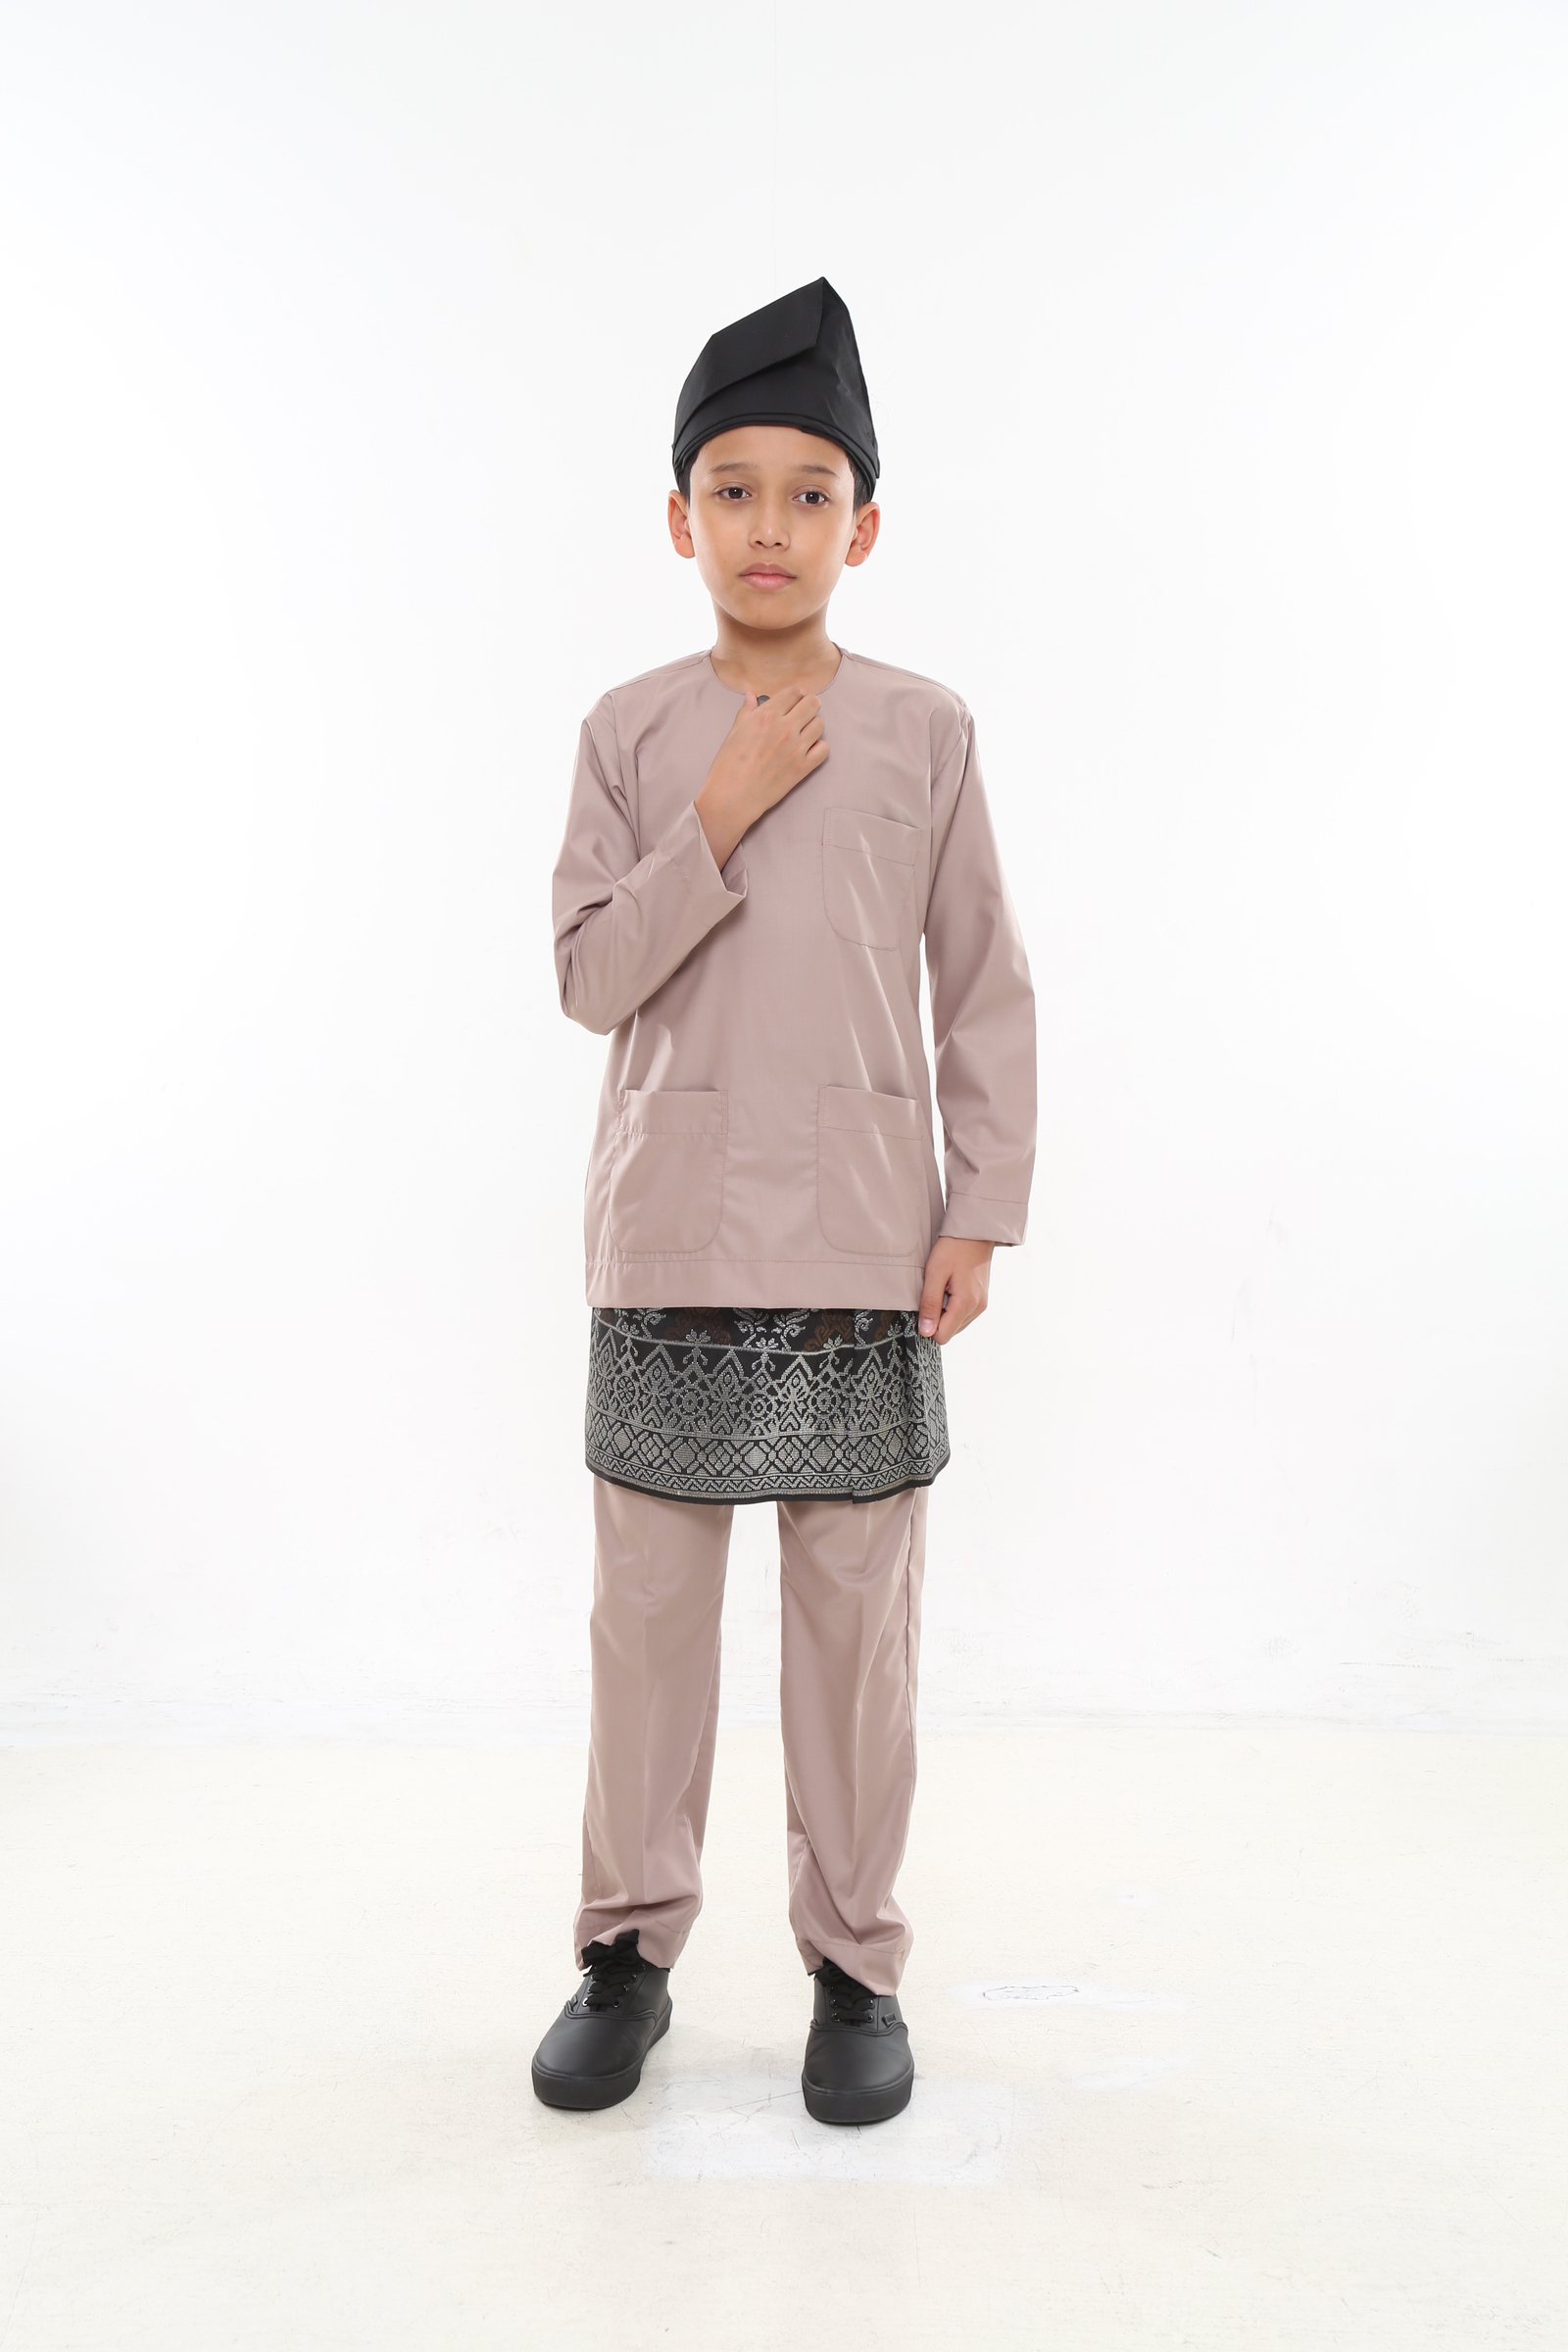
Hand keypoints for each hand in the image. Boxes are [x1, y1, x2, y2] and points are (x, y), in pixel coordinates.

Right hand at [695, 684, 827, 867]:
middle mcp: (784, 728)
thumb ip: (746, 712)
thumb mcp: (733, 733)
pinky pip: (824, 749)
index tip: (793, 700)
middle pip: (812, 704)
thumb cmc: (728, 766)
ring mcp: (796, 748)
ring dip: (813, 726)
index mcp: (765, 716)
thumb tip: (752, 696)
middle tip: (801, 714)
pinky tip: (807, 750)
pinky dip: (818, 747)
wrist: (732, 798)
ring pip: (820, 725)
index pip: (793, 693)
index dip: (794, 694)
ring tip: (803, 733)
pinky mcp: (803, 767)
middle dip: (808, 705)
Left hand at [917, 1237, 992, 1343]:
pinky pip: (962, 1314)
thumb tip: (926, 1332)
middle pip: (949, 1331)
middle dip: (937, 1317)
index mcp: (966, 1304)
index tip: (925, 1304)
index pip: (942, 1336)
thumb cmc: (954, 1248)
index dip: (928, 1325)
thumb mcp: (935, 1273)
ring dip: (945, 1311)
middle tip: (936, 1291)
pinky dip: (953, 1306)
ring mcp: (981, 1304)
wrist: (975, 1231)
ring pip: (955, 1324)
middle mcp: (977, 1308)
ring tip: (944, 1287)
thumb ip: (930, 1304)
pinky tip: (951, 1287)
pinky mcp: (981, 1299)